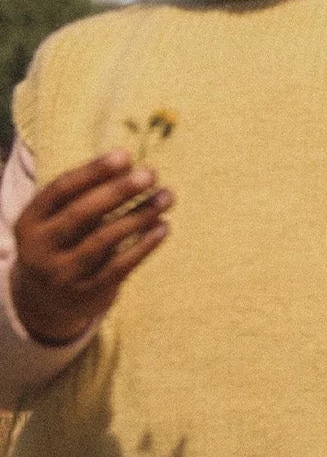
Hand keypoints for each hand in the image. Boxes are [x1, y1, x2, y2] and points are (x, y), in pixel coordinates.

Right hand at [11, 152, 173, 344]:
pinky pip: (121, 265)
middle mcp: (39, 248)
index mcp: (29, 221)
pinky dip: (145, 244)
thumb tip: (134, 169)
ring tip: (166, 197)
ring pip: (104, 240)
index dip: (93, 171)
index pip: (61, 189)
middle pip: (81, 213)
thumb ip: (88, 196)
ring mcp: (61, 274)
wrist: (48, 301)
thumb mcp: (61, 219)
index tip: (126, 155)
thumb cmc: (65, 242)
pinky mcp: (87, 293)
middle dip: (118, 191)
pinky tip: (164, 226)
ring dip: (139, 215)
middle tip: (151, 174)